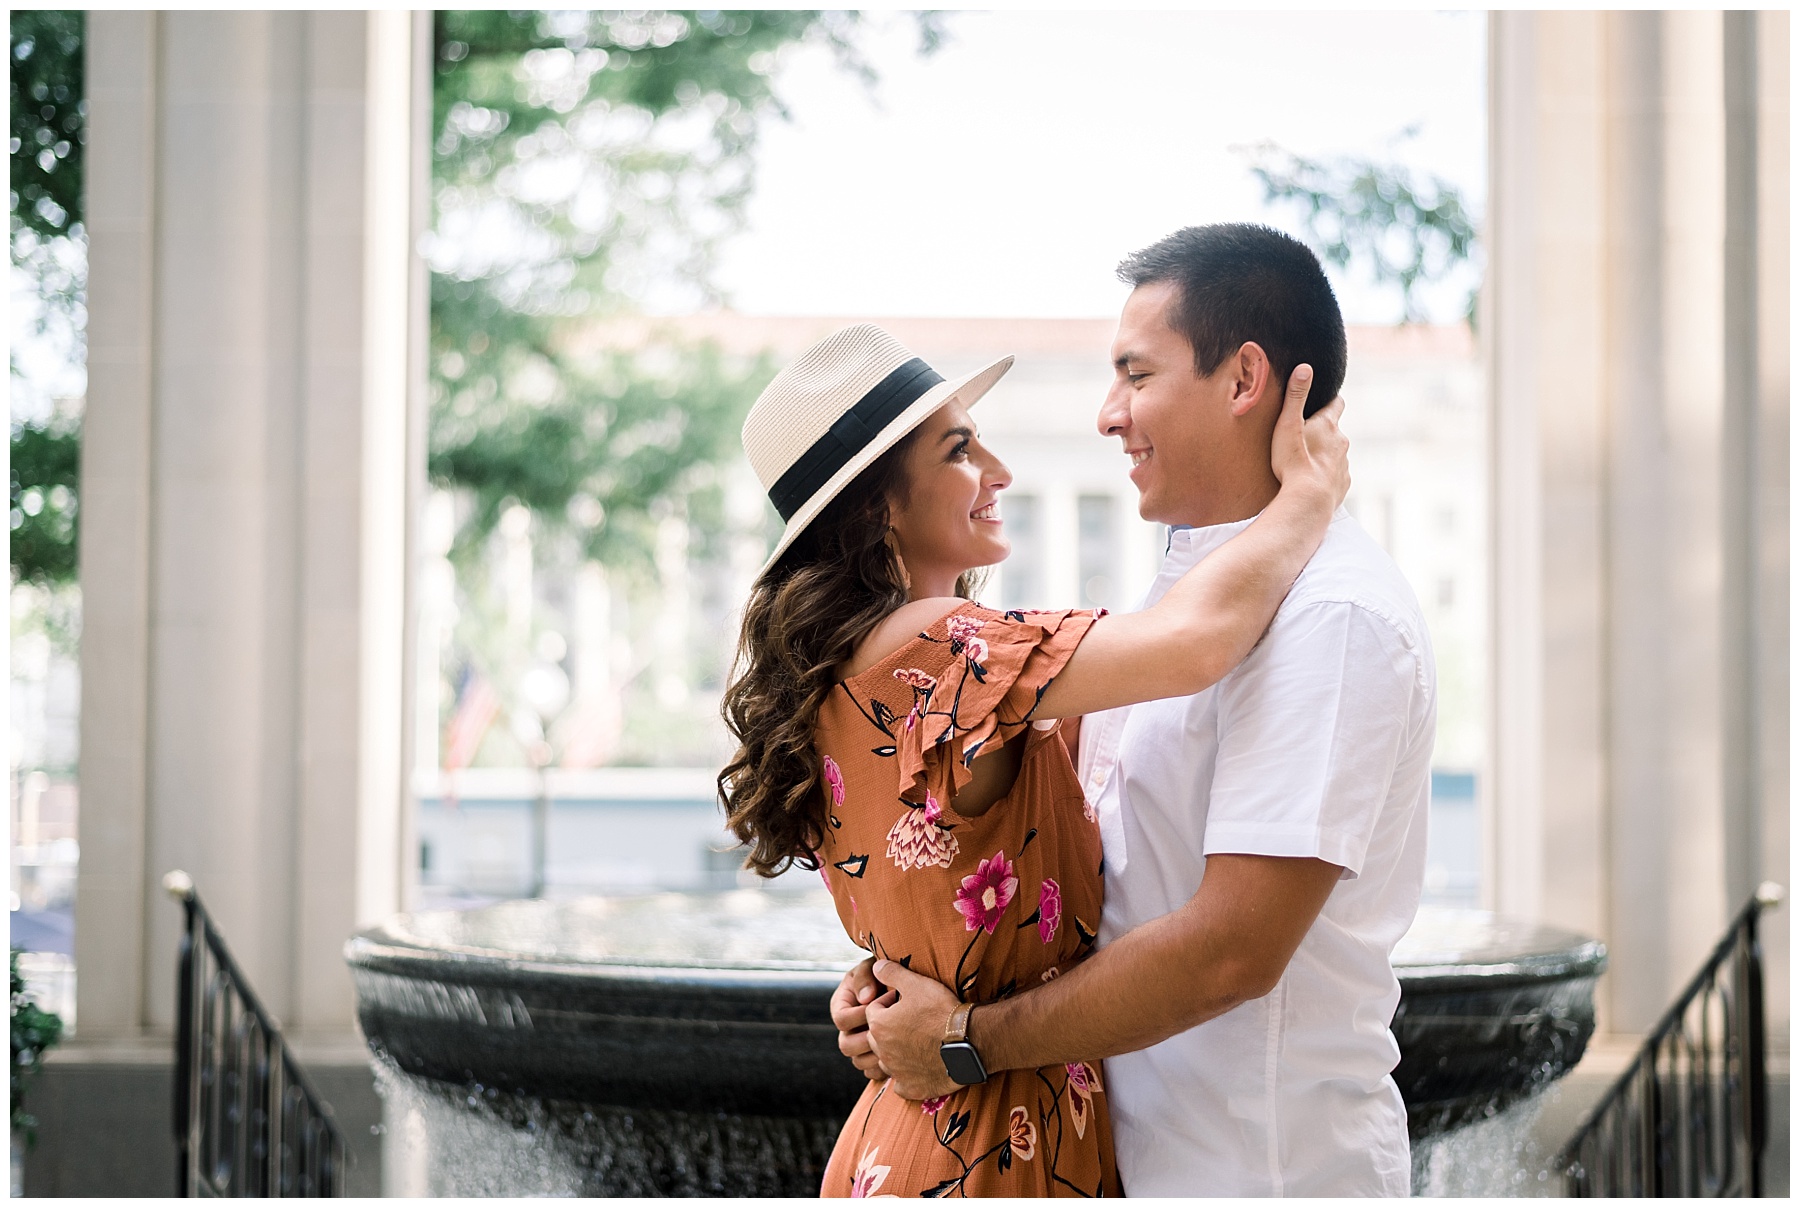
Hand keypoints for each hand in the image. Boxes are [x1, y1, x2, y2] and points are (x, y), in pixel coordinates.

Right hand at [831, 958, 889, 1081]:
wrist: (904, 989)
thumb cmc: (886, 974)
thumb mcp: (872, 967)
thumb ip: (865, 976)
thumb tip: (865, 998)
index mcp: (842, 1005)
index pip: (841, 1018)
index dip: (861, 1015)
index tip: (882, 1005)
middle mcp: (847, 1028)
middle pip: (845, 1045)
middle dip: (868, 1038)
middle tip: (891, 1028)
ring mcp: (859, 1045)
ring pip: (858, 1062)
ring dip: (877, 1054)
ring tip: (898, 1042)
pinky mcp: (872, 1057)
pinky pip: (872, 1072)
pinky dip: (884, 1067)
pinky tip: (901, 1055)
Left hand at [865, 959, 960, 1100]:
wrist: (968, 1042)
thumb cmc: (941, 1011)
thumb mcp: (917, 983)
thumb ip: (892, 973)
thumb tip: (877, 966)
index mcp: (879, 1025)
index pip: (873, 1010)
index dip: (888, 1003)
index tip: (906, 1002)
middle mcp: (882, 1051)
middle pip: (877, 1036)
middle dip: (890, 1027)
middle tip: (913, 1020)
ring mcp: (895, 1072)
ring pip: (888, 1059)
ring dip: (897, 1051)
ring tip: (919, 1041)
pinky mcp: (911, 1087)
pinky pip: (901, 1083)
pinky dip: (907, 1076)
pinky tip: (921, 1066)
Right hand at [1269, 364, 1349, 509]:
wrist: (1308, 502)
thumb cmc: (1294, 462)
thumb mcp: (1288, 425)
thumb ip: (1296, 396)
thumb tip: (1305, 367)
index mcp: (1329, 425)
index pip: (1336, 404)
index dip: (1330, 400)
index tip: (1323, 399)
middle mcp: (1341, 443)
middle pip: (1336, 430)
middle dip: (1324, 430)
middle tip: (1305, 434)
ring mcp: (1344, 465)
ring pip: (1336, 454)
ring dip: (1324, 454)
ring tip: (1306, 461)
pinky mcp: (1342, 485)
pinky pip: (1336, 476)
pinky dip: (1326, 475)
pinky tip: (1313, 482)